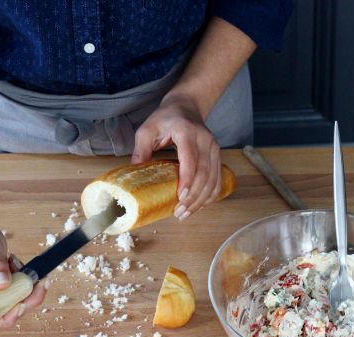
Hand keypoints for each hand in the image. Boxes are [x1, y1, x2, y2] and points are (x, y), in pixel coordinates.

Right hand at [0, 216, 47, 327]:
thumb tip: (4, 284)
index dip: (10, 315)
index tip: (25, 302)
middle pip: (8, 313)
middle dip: (27, 297)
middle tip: (39, 278)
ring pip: (16, 302)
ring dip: (25, 286)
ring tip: (16, 263)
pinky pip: (16, 292)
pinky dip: (22, 280)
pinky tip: (15, 265)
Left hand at [131, 94, 221, 219]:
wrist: (187, 107)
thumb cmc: (165, 118)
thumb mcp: (147, 129)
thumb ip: (140, 149)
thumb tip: (135, 173)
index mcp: (187, 132)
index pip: (191, 158)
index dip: (187, 178)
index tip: (180, 196)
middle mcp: (205, 140)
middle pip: (204, 173)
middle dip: (193, 196)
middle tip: (179, 212)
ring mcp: (214, 148)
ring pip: (213, 179)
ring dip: (201, 200)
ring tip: (186, 213)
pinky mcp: (217, 156)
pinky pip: (218, 179)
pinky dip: (210, 195)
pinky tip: (200, 205)